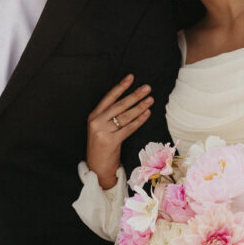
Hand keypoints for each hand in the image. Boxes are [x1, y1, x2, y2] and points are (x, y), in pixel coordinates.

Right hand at [87, 74, 152, 188]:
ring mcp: (103, 132)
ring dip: (140, 106)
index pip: (109, 97)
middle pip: (119, 105)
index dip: (120, 86)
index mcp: (93, 116)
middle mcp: (97, 122)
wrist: (97, 167)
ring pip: (125, 116)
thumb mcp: (100, 128)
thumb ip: (108, 116)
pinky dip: (140, 120)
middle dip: (135, 95)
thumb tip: (129, 102)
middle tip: (147, 88)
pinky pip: (129, 128)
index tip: (131, 77)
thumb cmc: (102, 147)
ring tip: (150, 99)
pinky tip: (147, 113)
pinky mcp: (111, 141)